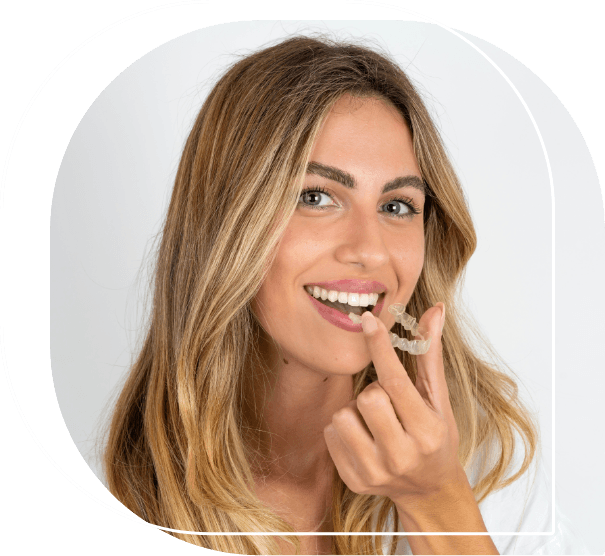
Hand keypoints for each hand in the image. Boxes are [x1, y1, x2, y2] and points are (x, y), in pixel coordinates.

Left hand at [323, 303, 463, 505]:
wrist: (428, 490)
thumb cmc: (436, 438)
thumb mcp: (439, 400)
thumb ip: (430, 355)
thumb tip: (434, 310)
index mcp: (427, 432)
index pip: (396, 382)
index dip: (380, 347)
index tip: (367, 320)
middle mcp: (401, 456)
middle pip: (366, 398)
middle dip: (373, 392)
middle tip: (388, 403)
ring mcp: (375, 472)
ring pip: (342, 415)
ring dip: (355, 411)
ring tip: (374, 422)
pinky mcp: (353, 480)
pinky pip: (330, 434)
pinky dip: (343, 429)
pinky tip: (364, 437)